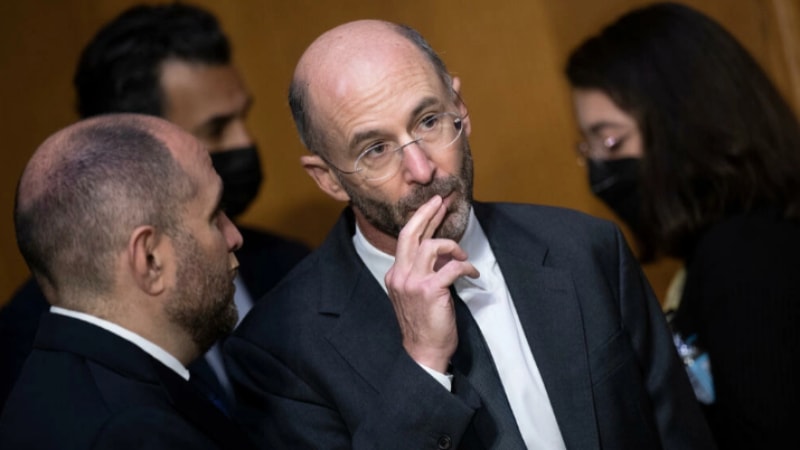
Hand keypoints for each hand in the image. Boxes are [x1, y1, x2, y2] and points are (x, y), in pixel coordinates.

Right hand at [385, 195, 478, 372]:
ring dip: (451, 246)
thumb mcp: (415, 294)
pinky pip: (451, 267)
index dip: (421, 220)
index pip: (406, 239)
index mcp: (395, 275)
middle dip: (427, 213)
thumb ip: (423, 272)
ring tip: (462, 254)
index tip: (433, 207)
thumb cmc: (424, 325)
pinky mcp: (429, 291)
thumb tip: (442, 254)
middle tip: (440, 200)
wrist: (423, 352)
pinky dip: (465, 266)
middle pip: (409, 233)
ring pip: (430, 245)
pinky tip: (472, 272)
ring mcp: (412, 283)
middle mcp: (399, 275)